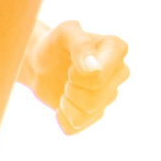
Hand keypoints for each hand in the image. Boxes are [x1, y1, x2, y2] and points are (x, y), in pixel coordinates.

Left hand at [20, 19, 129, 135]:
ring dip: (66, 103)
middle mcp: (120, 73)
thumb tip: (95, 70)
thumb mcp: (63, 33)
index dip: (76, 77)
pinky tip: (63, 103)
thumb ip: (80, 45)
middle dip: (71, 91)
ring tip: (65, 88)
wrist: (40, 64)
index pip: (99, 78)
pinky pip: (75, 128)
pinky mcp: (94, 115)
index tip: (71, 66)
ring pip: (86, 115)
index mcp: (117, 49)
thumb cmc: (53, 45)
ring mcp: (108, 96)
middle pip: (95, 100)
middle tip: (66, 78)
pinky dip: (61, 118)